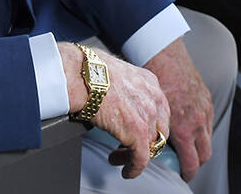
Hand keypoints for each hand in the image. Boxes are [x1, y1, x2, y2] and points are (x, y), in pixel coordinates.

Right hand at [59, 43, 169, 178]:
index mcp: (149, 82)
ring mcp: (148, 115)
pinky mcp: (138, 133)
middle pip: (159, 129)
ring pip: (150, 146)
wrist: (82, 75)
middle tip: (129, 147)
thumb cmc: (89, 71)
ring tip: (118, 157)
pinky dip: (134, 168)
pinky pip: (141, 159)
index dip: (149, 125)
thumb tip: (116, 96)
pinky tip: (126, 170)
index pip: (159, 110)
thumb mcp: (117, 73)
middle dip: (145, 142)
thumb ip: (126, 86)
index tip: (139, 132)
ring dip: (134, 155)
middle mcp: (153, 97)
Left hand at [144, 39, 212, 181]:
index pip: (192, 163)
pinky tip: (188, 123)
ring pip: (208, 138)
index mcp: (184, 129)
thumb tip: (142, 145)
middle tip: (183, 163)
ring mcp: (205, 110)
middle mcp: (199, 122)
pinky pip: (208, 121)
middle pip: (204, 155)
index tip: (181, 175)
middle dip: (196, 163)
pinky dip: (201, 127)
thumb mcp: (149, 112)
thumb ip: (151, 132)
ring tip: (185, 144)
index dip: (187, 173)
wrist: (165, 55)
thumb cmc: (153, 82)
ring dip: (198, 145)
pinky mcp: (207, 99)